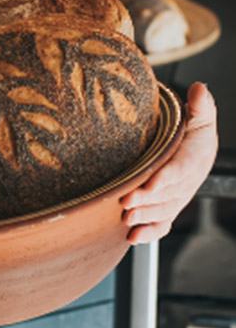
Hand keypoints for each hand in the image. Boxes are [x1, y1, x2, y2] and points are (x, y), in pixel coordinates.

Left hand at [120, 82, 217, 243]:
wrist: (195, 150)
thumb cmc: (194, 131)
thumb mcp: (201, 115)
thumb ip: (201, 105)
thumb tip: (200, 89)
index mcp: (196, 158)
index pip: (182, 169)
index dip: (167, 177)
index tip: (151, 183)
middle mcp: (187, 182)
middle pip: (168, 194)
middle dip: (147, 200)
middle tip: (126, 201)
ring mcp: (177, 197)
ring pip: (163, 210)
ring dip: (145, 216)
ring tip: (126, 218)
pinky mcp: (168, 208)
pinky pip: (162, 224)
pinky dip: (149, 233)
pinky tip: (132, 238)